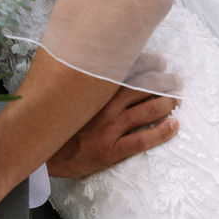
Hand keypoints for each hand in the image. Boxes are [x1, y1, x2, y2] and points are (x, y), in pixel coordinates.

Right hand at [48, 56, 180, 178]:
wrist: (42, 155)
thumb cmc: (55, 125)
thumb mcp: (65, 97)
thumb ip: (83, 84)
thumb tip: (101, 70)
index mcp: (93, 90)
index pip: (126, 70)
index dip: (148, 64)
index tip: (159, 63)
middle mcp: (104, 106)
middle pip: (142, 88)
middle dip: (163, 82)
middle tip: (175, 81)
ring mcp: (109, 128)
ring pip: (146, 110)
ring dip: (166, 103)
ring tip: (177, 100)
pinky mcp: (111, 150)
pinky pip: (142, 140)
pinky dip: (161, 132)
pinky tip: (174, 126)